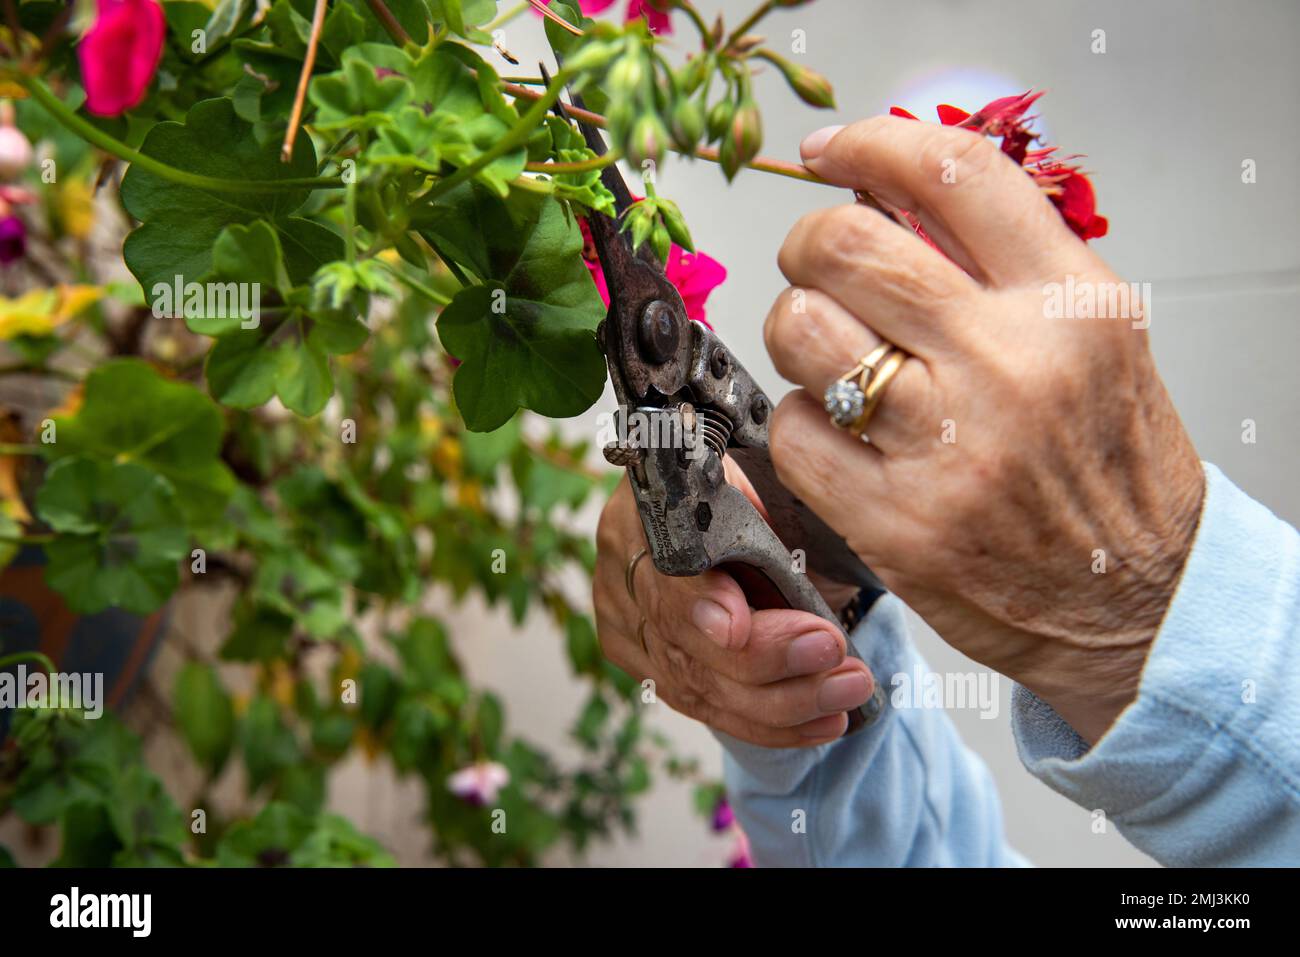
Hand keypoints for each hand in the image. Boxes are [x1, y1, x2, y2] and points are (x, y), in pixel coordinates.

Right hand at [592, 463, 874, 746]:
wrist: (710, 494)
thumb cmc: (744, 482)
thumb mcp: (757, 476)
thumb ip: (763, 516)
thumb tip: (789, 579)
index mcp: (646, 505)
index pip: (665, 568)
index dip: (703, 606)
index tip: (745, 627)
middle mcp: (623, 568)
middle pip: (681, 641)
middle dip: (769, 661)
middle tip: (838, 659)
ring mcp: (624, 621)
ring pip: (694, 686)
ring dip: (781, 704)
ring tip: (845, 694)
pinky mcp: (640, 660)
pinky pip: (700, 705)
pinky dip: (766, 722)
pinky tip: (821, 722)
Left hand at [762, 117, 1204, 743]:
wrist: (1140, 602)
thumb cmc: (1108, 466)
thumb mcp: (1092, 340)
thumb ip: (1005, 266)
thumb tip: (885, 197)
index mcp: (1070, 304)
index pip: (952, 175)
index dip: (870, 145)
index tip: (831, 157)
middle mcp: (1010, 364)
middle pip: (847, 246)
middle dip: (808, 246)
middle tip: (816, 268)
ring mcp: (949, 446)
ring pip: (802, 330)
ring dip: (796, 332)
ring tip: (830, 357)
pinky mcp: (897, 522)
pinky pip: (796, 431)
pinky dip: (802, 423)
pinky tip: (840, 436)